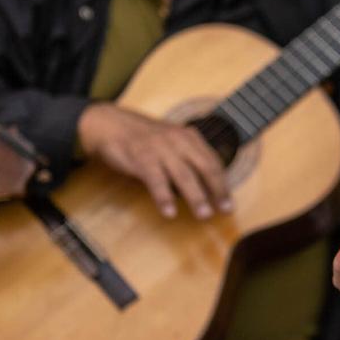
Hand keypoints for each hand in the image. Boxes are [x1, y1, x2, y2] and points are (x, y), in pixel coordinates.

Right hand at [78, 102, 231, 218]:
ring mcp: (160, 149)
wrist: (110, 124)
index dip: (223, 183)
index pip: (213, 161)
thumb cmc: (143, 138)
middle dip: (218, 190)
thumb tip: (206, 188)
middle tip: (225, 210)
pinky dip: (164, 197)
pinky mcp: (142, 158)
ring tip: (204, 215)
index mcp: (188, 136)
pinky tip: (170, 212)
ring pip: (184, 175)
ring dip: (196, 197)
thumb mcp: (171, 141)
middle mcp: (178, 140)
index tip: (229, 202)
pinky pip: (156, 181)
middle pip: (205, 167)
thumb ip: (188, 159)